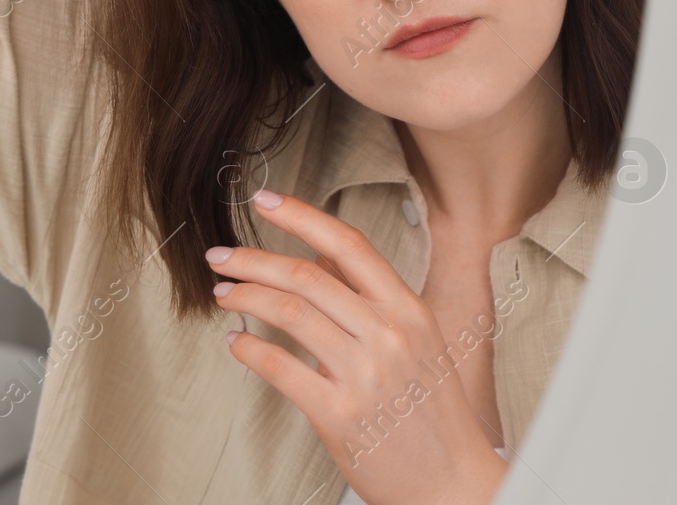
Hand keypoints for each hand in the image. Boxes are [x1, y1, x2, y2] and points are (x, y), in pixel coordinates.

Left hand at [208, 189, 509, 504]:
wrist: (456, 485)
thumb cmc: (433, 415)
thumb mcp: (418, 343)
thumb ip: (371, 303)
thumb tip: (315, 267)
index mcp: (408, 310)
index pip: (348, 245)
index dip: (301, 216)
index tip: (265, 200)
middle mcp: (388, 335)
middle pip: (305, 275)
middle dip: (251, 259)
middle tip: (221, 255)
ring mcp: (364, 374)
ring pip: (288, 312)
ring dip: (245, 296)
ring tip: (223, 294)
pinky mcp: (340, 414)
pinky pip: (279, 367)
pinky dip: (248, 349)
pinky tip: (236, 343)